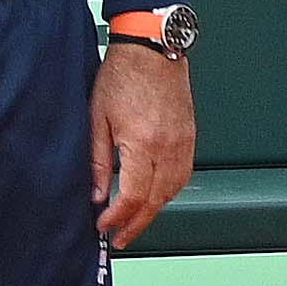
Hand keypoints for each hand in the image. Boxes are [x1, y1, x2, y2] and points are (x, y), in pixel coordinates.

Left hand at [92, 36, 196, 247]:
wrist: (153, 48)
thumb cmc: (124, 75)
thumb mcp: (97, 118)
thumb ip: (97, 160)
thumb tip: (96, 193)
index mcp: (142, 144)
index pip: (132, 196)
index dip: (117, 218)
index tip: (103, 225)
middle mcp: (168, 147)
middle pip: (155, 201)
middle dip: (136, 224)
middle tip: (120, 237)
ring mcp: (183, 143)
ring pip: (173, 191)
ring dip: (154, 210)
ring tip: (136, 220)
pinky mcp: (189, 136)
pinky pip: (183, 175)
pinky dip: (169, 192)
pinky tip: (155, 194)